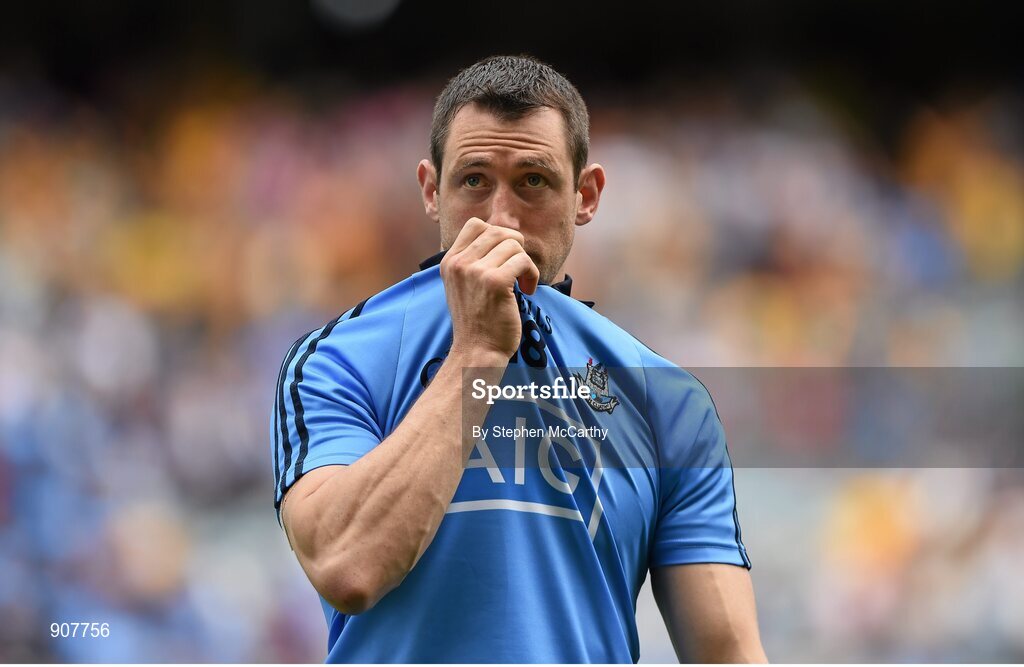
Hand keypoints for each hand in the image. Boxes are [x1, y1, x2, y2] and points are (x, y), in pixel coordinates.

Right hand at [440, 218, 539, 360]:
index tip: (504, 257)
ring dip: (525, 263)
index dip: (497, 235)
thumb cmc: (477, 322)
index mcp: (449, 262)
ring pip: (513, 245)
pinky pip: (523, 262)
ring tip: (522, 283)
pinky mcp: (495, 282)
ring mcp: (475, 271)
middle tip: (518, 268)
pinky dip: (532, 275)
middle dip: (516, 247)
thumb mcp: (463, 285)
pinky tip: (527, 291)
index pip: (475, 224)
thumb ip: (475, 260)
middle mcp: (459, 263)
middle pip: (498, 231)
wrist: (476, 352)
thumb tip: (504, 235)